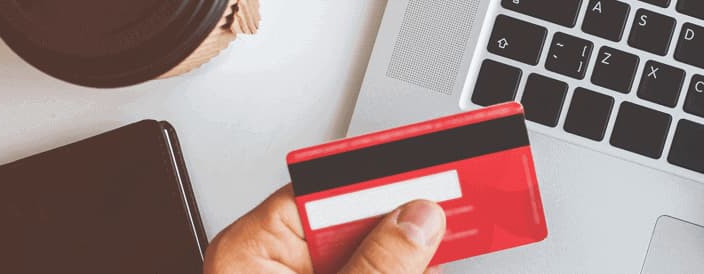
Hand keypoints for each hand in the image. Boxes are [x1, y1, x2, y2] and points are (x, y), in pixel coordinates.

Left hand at [204, 185, 445, 273]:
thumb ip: (375, 267)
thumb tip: (418, 220)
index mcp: (254, 248)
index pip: (323, 187)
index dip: (377, 174)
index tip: (425, 164)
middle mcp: (274, 260)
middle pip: (352, 218)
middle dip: (401, 219)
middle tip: (449, 212)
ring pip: (370, 248)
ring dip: (407, 252)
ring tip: (441, 246)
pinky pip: (368, 269)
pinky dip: (399, 269)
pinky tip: (424, 265)